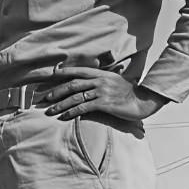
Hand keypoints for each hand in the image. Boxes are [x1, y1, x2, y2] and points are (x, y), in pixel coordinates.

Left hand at [43, 66, 168, 120]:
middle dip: (57, 91)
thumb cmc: (129, 94)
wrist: (144, 101)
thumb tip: (87, 86)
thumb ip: (100, 82)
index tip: (52, 75)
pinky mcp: (104, 103)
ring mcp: (102, 92)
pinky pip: (83, 107)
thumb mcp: (114, 82)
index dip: (65, 72)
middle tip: (45, 98)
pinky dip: (71, 112)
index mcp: (102, 74)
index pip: (79, 71)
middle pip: (73, 85)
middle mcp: (100, 81)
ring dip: (60, 104)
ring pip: (75, 97)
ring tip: (50, 110)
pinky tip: (63, 116)